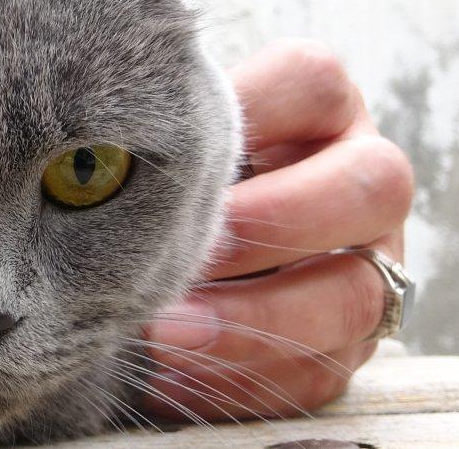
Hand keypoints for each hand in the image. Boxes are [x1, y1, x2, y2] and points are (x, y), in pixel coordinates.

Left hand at [141, 39, 412, 421]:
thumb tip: (87, 159)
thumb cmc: (162, 183)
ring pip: (354, 293)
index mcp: (317, 112)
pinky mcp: (346, 343)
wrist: (180, 266)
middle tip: (186, 249)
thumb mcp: (166, 148)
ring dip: (253, 319)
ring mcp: (369, 265)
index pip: (312, 82)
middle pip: (371, 184)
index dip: (248, 112)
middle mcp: (363, 180)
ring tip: (165, 330)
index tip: (176, 149)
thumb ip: (153, 139)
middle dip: (271, 222)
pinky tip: (174, 372)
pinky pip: (320, 371)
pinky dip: (242, 377)